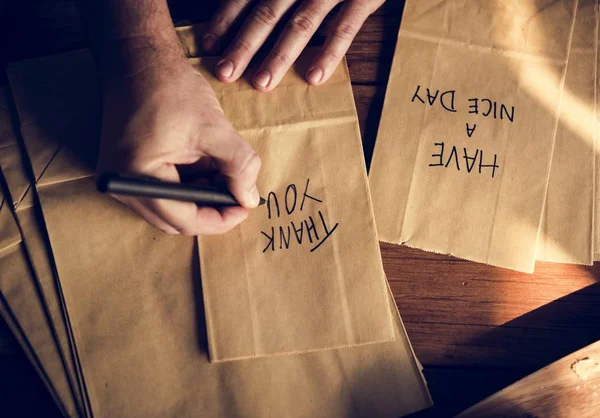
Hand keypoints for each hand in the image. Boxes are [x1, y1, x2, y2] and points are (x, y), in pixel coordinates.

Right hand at [97, 44, 260, 235]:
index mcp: (136, 175)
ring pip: (170, 207)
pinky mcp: (126, 168)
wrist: (138, 57)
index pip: (184, 220)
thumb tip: (250, 199)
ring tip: (225, 174)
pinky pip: (162, 190)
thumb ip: (239, 167)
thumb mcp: (214, 129)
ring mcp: (120, 176)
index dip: (220, 219)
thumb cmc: (170, 86)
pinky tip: (206, 166)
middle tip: (238, 194)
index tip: (245, 207)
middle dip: (210, 209)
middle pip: (174, 220)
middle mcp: (120, 182)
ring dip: (200, 196)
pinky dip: (188, 184)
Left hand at [203, 0, 383, 90]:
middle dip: (244, 45)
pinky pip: (345, 27)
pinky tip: (314, 77)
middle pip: (267, 13)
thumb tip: (241, 14)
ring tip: (262, 83)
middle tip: (225, 73)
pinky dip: (329, 52)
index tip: (208, 45)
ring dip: (280, 55)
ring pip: (301, 23)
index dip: (226, 19)